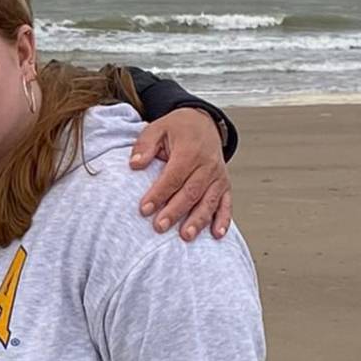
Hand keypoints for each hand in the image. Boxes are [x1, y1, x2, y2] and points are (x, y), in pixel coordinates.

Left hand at [130, 108, 231, 240]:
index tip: (144, 209)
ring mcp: (218, 176)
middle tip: (159, 226)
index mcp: (190, 151)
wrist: (203, 123)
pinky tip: (216, 234)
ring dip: (198, 220)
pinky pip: (226, 203)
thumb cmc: (177, 129)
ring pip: (209, 201)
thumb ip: (145, 145)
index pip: (173, 176)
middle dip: (175, 211)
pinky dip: (223, 219)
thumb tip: (135, 163)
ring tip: (186, 236)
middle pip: (191, 192)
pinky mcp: (224, 185)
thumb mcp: (157, 128)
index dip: (159, 194)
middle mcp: (207, 165)